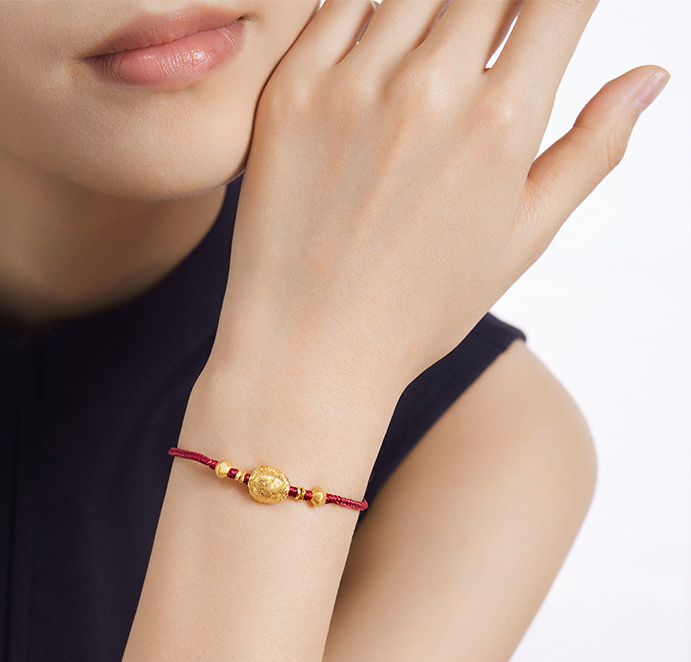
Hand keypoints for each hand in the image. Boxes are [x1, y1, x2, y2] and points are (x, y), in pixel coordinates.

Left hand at [209, 0, 668, 403]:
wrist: (307, 348)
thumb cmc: (420, 309)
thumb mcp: (521, 242)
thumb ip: (590, 151)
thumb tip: (651, 76)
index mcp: (500, 124)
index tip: (555, 16)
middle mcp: (427, 89)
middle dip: (503, 4)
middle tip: (490, 44)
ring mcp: (349, 85)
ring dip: (438, 6)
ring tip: (437, 55)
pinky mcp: (288, 92)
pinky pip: (338, 4)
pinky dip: (369, 9)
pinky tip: (382, 45)